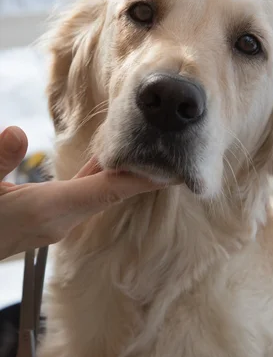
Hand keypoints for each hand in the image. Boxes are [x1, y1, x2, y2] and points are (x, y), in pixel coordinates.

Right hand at [0, 126, 159, 259]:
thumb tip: (15, 132)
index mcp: (48, 210)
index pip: (107, 192)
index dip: (141, 181)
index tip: (173, 173)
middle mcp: (60, 220)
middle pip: (111, 192)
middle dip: (141, 176)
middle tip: (171, 153)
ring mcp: (56, 223)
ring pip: (99, 194)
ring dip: (121, 176)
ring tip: (147, 152)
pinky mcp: (50, 221)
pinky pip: (84, 196)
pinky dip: (99, 179)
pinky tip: (106, 161)